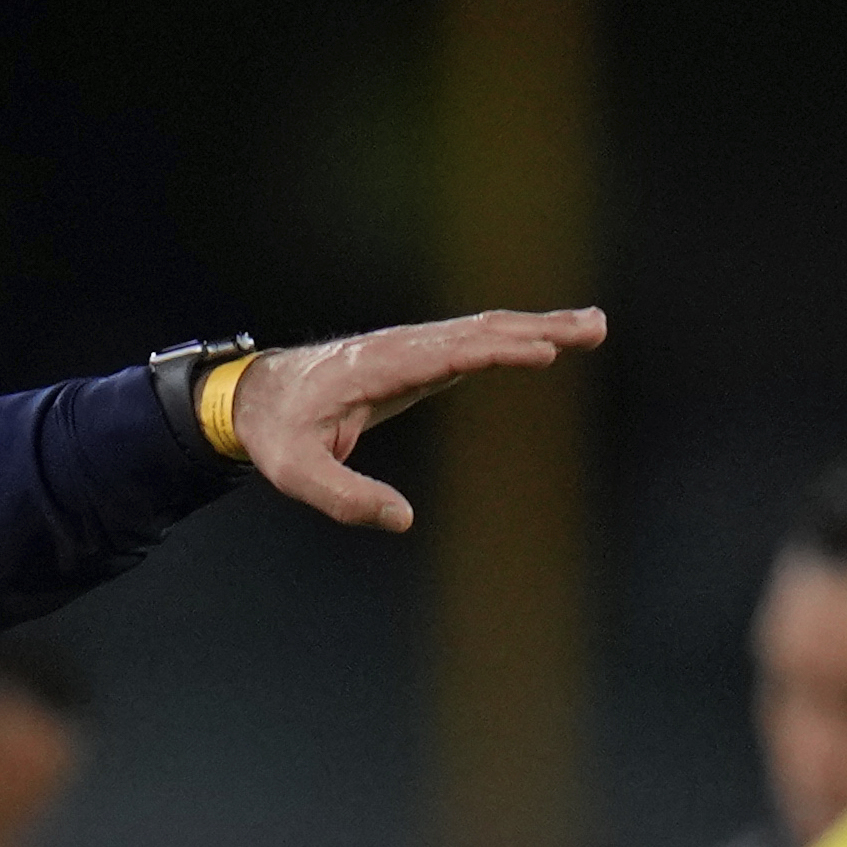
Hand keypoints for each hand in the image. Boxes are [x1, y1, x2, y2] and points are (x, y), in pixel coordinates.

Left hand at [228, 308, 607, 531]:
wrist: (254, 397)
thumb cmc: (276, 434)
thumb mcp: (296, 474)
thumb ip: (345, 498)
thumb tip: (403, 520)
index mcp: (372, 368)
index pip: (443, 354)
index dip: (493, 351)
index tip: (541, 351)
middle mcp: (396, 347)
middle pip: (475, 332)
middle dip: (534, 330)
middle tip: (592, 330)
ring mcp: (408, 348)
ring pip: (480, 330)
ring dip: (536, 326)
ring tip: (593, 327)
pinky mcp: (415, 357)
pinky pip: (471, 341)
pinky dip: (513, 336)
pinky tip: (549, 339)